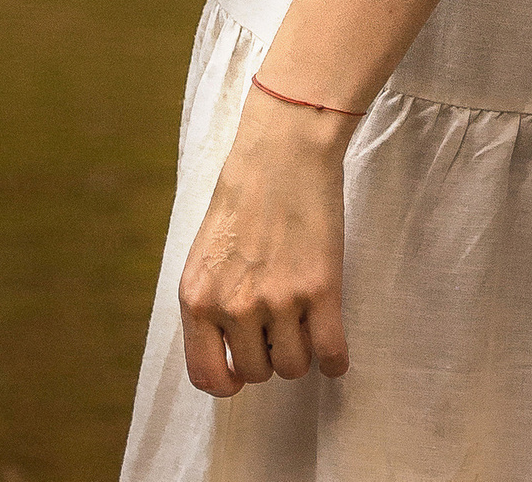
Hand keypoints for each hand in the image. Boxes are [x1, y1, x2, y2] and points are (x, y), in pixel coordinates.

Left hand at [177, 85, 353, 396]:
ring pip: (294, 367)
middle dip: (269, 354)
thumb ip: (210, 303)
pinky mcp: (319, 290)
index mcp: (197, 297)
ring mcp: (277, 300)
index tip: (242, 368)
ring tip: (302, 318)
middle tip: (278, 321)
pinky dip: (335, 359)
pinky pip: (330, 355)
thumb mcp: (207, 254)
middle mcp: (233, 305)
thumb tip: (224, 357)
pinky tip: (333, 345)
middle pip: (257, 373)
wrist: (283, 150)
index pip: (206, 376)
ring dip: (301, 350)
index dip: (228, 380)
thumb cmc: (244, 196)